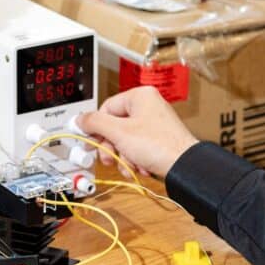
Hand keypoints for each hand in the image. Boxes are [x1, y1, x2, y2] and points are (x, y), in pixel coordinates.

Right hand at [77, 86, 198, 178]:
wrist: (184, 167)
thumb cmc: (159, 145)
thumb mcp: (119, 132)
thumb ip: (95, 123)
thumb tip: (80, 119)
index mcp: (140, 96)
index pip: (106, 108)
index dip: (96, 127)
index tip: (89, 140)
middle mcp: (148, 107)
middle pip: (115, 126)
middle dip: (111, 147)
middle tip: (108, 157)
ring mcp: (154, 124)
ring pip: (125, 140)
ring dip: (123, 156)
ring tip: (128, 165)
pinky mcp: (158, 140)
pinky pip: (137, 148)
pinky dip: (135, 160)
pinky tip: (139, 167)